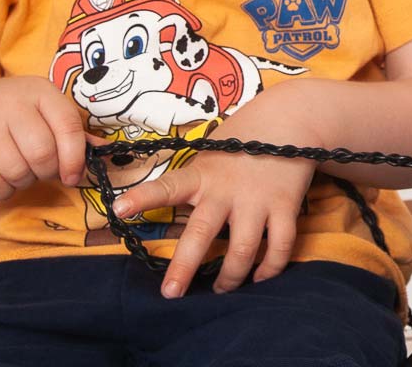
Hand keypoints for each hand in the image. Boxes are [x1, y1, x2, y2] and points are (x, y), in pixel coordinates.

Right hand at [0, 76, 87, 199]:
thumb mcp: (46, 110)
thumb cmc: (16, 112)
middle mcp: (11, 103)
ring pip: (16, 171)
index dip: (75, 157)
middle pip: (41, 153)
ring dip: (24, 181)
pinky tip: (3, 177)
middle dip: (48, 171)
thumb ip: (73, 131)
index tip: (73, 176)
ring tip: (22, 170)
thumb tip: (106, 150)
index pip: (67, 125)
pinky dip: (2, 190)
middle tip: (43, 170)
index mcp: (40, 91)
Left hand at [109, 97, 317, 297]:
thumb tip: (174, 203)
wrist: (291, 118)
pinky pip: (279, 246)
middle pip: (201, 234)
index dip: (143, 198)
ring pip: (241, 250)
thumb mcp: (213, 151)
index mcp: (203, 175)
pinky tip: (260, 276)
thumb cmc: (245, 137)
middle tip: (171, 293)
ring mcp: (256, 201)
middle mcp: (226, 191)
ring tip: (220, 289)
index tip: (120, 209)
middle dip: (184, 266)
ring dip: (230, 277)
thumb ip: (198, 179)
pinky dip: (270, 267)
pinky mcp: (284, 207)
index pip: (168, 187)